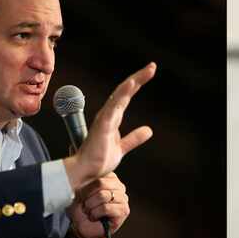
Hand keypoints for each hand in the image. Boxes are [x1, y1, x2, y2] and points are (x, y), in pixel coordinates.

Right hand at [65, 63, 155, 189]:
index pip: (126, 96)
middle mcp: (108, 114)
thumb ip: (134, 138)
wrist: (86, 172)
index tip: (150, 71)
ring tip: (145, 72)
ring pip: (120, 95)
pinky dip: (122, 95)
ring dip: (132, 83)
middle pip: (124, 91)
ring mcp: (105, 118)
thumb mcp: (121, 147)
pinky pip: (114, 107)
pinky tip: (131, 85)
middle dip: (139, 78)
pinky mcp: (103, 125)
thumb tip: (149, 130)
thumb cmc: (99, 160)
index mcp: (113, 117)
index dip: (137, 83)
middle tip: (152, 66)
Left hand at [67, 173, 129, 237]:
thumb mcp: (79, 190)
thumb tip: (87, 168)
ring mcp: (123, 198)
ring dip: (90, 206)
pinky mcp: (123, 211)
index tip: (80, 194)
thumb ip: (85, 179)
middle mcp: (119, 186)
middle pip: (101, 183)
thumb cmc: (81, 207)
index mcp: (110, 178)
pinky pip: (106, 208)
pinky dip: (95, 213)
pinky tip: (94, 217)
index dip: (86, 185)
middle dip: (88, 196)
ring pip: (103, 196)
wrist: (82, 226)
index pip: (98, 173)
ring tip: (89, 211)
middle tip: (85, 204)